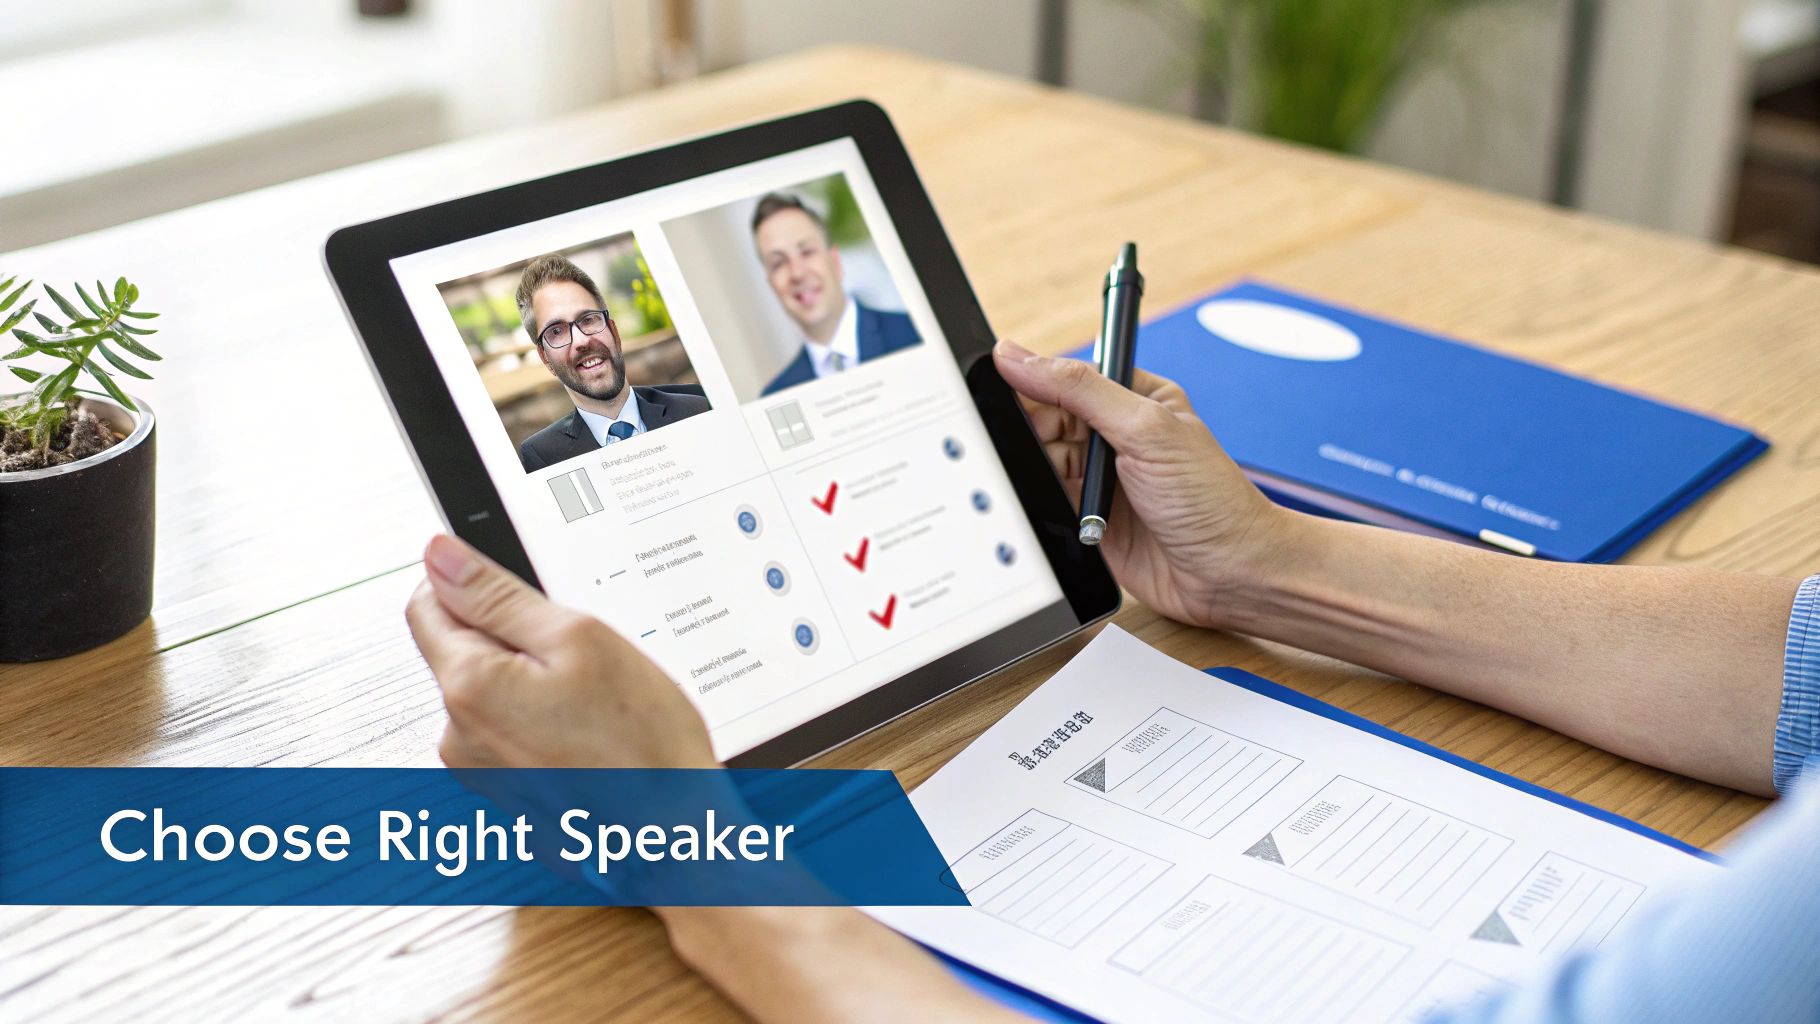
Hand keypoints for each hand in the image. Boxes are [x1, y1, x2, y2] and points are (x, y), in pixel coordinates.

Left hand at [405, 534, 715, 769]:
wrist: (674, 838)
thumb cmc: (641, 748)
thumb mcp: (580, 640)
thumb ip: (499, 596)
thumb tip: (442, 557)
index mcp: (469, 687)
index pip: (428, 603)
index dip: (474, 582)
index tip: (521, 588)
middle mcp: (460, 735)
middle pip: (464, 649)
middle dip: (516, 638)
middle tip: (582, 653)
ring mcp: (483, 771)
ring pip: (496, 692)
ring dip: (536, 683)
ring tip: (597, 702)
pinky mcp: (510, 793)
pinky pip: (516, 733)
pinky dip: (548, 722)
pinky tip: (594, 734)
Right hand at [993, 339, 1283, 629]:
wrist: (1231, 574)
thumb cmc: (1211, 500)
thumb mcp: (1145, 428)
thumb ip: (1079, 389)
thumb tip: (1019, 356)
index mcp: (1135, 399)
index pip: (1068, 377)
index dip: (1033, 381)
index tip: (998, 385)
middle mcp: (1116, 437)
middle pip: (1046, 419)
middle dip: (1033, 432)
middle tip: (1038, 448)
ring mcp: (1101, 481)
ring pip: (1041, 462)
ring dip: (1039, 471)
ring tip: (1069, 486)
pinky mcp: (1089, 521)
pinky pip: (1046, 503)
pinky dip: (1042, 504)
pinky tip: (1060, 509)